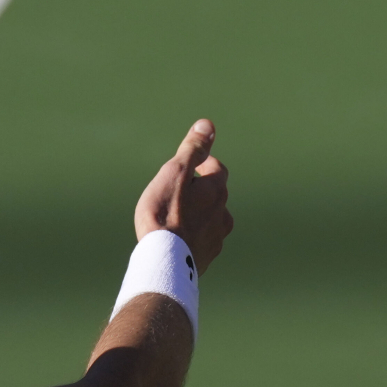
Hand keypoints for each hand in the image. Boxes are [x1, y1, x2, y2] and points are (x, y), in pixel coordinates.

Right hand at [136, 119, 232, 272]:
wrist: (164, 262)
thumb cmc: (164, 214)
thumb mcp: (176, 173)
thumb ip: (193, 150)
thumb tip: (208, 125)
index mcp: (216, 191)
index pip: (218, 169)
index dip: (204, 164)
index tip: (191, 166)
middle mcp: (222, 213)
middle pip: (216, 194)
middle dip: (201, 190)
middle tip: (179, 190)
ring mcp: (216, 238)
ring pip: (213, 219)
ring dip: (200, 214)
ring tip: (179, 217)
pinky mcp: (208, 257)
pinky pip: (205, 240)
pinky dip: (195, 236)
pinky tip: (180, 240)